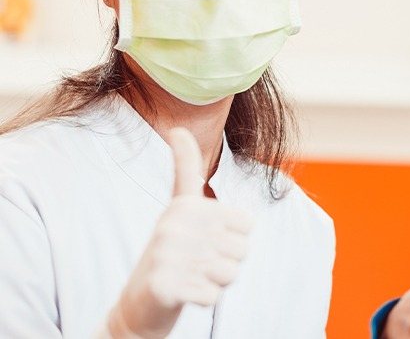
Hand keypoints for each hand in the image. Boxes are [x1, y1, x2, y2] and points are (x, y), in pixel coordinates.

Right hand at [105, 128, 253, 338]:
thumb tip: (177, 128)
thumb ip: (185, 169)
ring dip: (216, 282)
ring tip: (190, 277)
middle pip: (242, 250)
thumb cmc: (171, 253)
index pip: (247, 224)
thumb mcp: (179, 208)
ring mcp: (168, 255)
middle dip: (226, 264)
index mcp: (185, 205)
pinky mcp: (166, 286)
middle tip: (195, 264)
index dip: (234, 239)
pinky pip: (214, 296)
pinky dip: (204, 300)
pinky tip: (184, 295)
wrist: (138, 305)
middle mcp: (175, 225)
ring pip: (231, 273)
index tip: (206, 240)